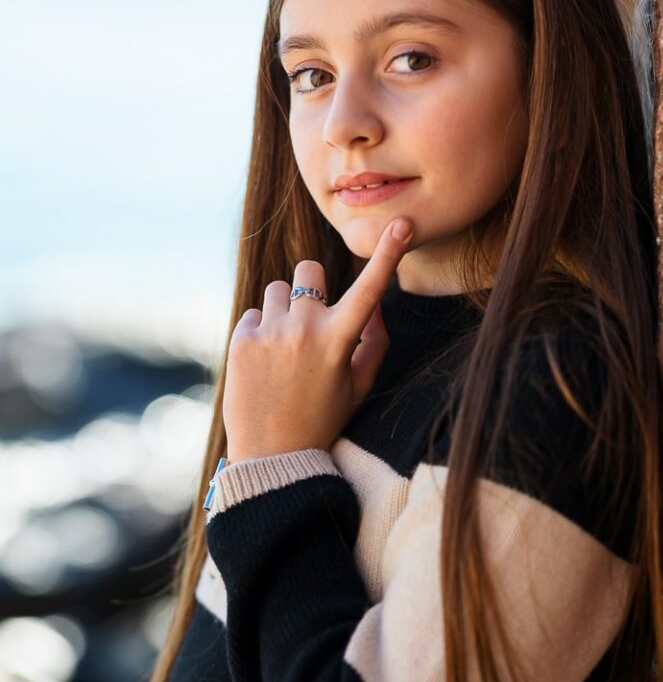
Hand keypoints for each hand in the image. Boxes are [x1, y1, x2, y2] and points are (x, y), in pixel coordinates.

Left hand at [222, 218, 412, 461]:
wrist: (272, 457)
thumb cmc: (322, 419)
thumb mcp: (358, 385)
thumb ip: (373, 341)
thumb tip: (375, 302)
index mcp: (340, 341)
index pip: (370, 290)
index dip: (389, 254)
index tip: (402, 224)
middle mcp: (305, 329)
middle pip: (308, 270)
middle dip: (311, 285)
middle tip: (309, 321)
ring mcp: (270, 333)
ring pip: (277, 290)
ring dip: (283, 310)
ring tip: (284, 352)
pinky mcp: (241, 340)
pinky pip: (254, 314)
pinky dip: (260, 332)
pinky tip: (264, 365)